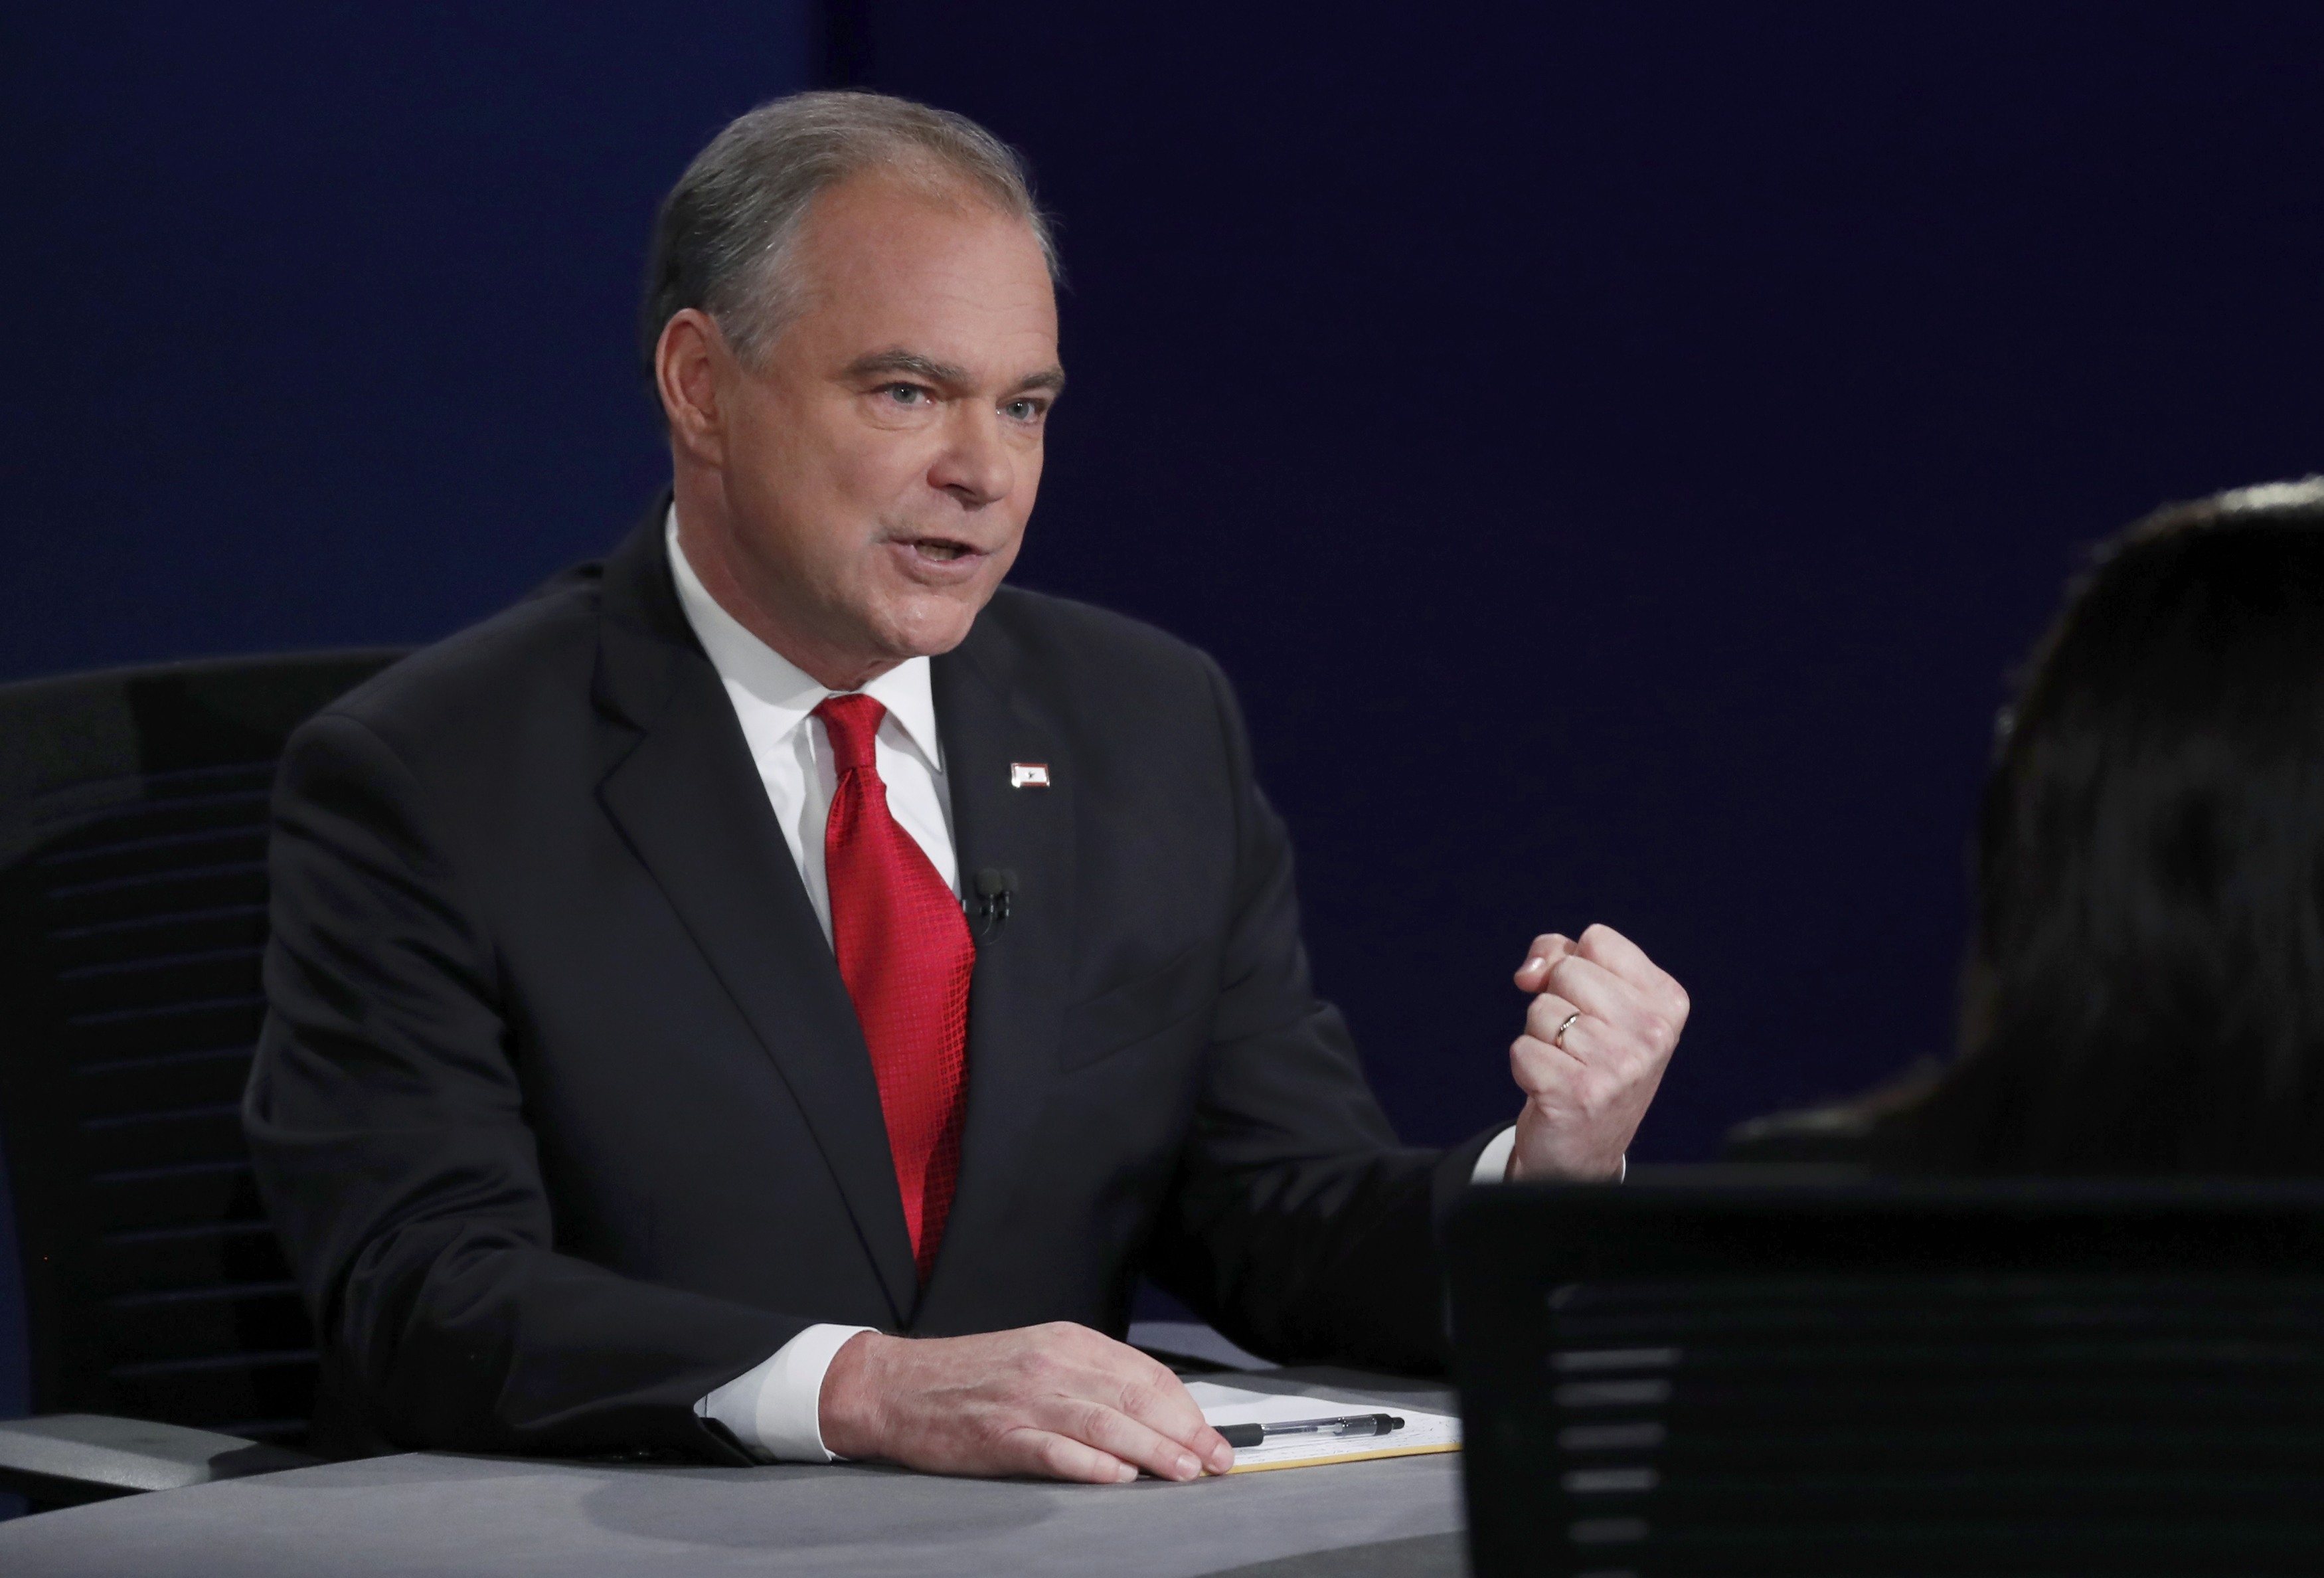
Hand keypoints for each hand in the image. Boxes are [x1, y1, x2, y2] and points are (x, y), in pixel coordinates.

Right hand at [818, 1321, 1234, 1482]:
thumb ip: (1091, 1378)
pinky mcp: (1000, 1436)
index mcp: (1068, 1342)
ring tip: (1186, 1472)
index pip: (1146, 1373)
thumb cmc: (972, 1377)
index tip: (1213, 1436)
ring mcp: (1026, 1400)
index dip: (1187, 1408)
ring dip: (1154, 1451)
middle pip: (1136, 1398)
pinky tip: (1120, 1477)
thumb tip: (1153, 1412)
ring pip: (1107, 1424)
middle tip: (1218, 1461)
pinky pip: (1056, 1450)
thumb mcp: (1039, 1357)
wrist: (898, 1386)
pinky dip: (1093, 1465)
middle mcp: (1053, 1365)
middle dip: (1185, 1433)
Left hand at [1506, 924, 1688, 1180]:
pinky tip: (1552, 1089)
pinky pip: (1521, 1049)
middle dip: (1556, 1001)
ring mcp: (1620, 1066)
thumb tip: (1528, 974)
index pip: (1597, 939)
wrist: (1585, 1149)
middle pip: (1567, 971)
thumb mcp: (1594, 999)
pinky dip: (1525, 1067)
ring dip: (1541, 1037)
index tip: (1587, 1003)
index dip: (1573, 964)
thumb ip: (1560, 958)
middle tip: (1577, 1043)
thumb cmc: (1588, 1061)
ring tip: (1568, 1066)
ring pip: (1541, 1010)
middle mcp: (1653, 1033)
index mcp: (1667, 1001)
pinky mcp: (1581, 1095)